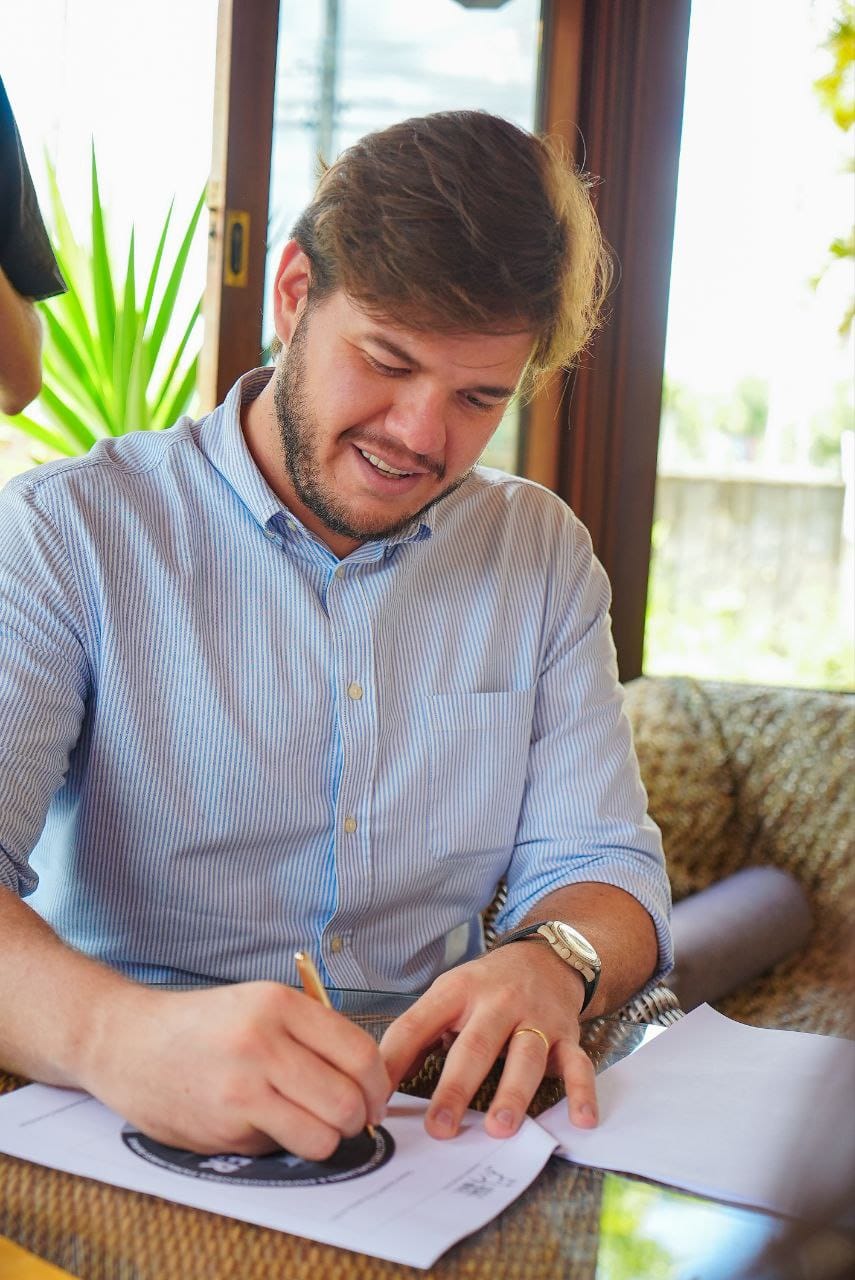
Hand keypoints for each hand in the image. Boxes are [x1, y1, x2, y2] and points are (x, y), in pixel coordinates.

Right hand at [77, 981, 390, 1158]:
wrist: (128, 1042)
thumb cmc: (201, 1025)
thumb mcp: (259, 1003)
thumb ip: (310, 1032)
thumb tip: (365, 1077)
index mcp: (278, 1004)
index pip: (358, 1052)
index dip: (378, 1083)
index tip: (376, 1095)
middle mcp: (261, 1043)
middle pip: (346, 1100)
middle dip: (359, 1118)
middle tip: (352, 1118)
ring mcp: (241, 1088)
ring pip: (322, 1135)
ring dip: (328, 1138)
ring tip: (315, 1125)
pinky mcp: (223, 1127)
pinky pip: (282, 1147)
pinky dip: (286, 1143)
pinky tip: (268, 1124)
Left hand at [380, 945, 597, 1139]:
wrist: (546, 957)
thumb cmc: (486, 987)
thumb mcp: (447, 996)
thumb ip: (416, 1036)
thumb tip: (379, 1084)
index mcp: (457, 991)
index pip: (418, 1024)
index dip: (394, 1060)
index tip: (377, 1100)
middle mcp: (498, 1002)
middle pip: (475, 1045)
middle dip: (456, 1087)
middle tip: (439, 1127)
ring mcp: (536, 1018)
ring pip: (526, 1056)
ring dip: (513, 1093)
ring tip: (499, 1128)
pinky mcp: (568, 1035)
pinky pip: (577, 1064)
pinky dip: (582, 1092)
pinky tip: (581, 1120)